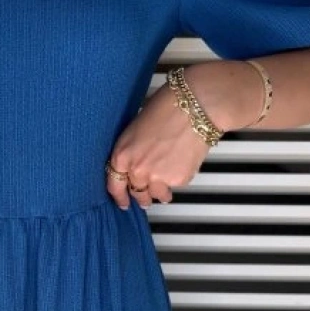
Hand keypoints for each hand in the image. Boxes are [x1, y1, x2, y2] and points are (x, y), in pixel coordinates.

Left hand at [105, 81, 212, 209]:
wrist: (195, 108)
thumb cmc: (167, 108)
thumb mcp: (136, 128)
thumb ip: (133, 151)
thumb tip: (136, 160)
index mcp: (122, 155)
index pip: (114, 186)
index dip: (119, 197)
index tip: (122, 202)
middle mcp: (137, 170)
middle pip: (137, 193)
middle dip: (142, 196)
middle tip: (146, 198)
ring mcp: (158, 177)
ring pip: (158, 195)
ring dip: (161, 193)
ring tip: (166, 186)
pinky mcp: (178, 180)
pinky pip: (176, 186)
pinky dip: (178, 180)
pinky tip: (181, 167)